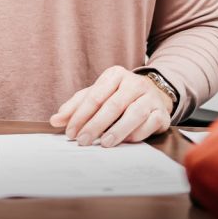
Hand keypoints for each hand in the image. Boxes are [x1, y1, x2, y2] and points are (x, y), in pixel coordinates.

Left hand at [49, 66, 173, 147]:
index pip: (95, 96)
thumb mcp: (98, 95)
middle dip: (96, 125)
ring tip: (104, 143)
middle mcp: (134, 83)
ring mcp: (150, 98)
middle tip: (82, 140)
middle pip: (113, 105)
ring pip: (134, 114)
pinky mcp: (162, 113)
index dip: (81, 115)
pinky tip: (125, 141)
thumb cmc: (119, 96)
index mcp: (115, 75)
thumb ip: (76, 106)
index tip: (70, 132)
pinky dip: (137, 134)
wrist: (154, 94)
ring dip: (118, 130)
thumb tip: (55, 120)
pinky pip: (149, 124)